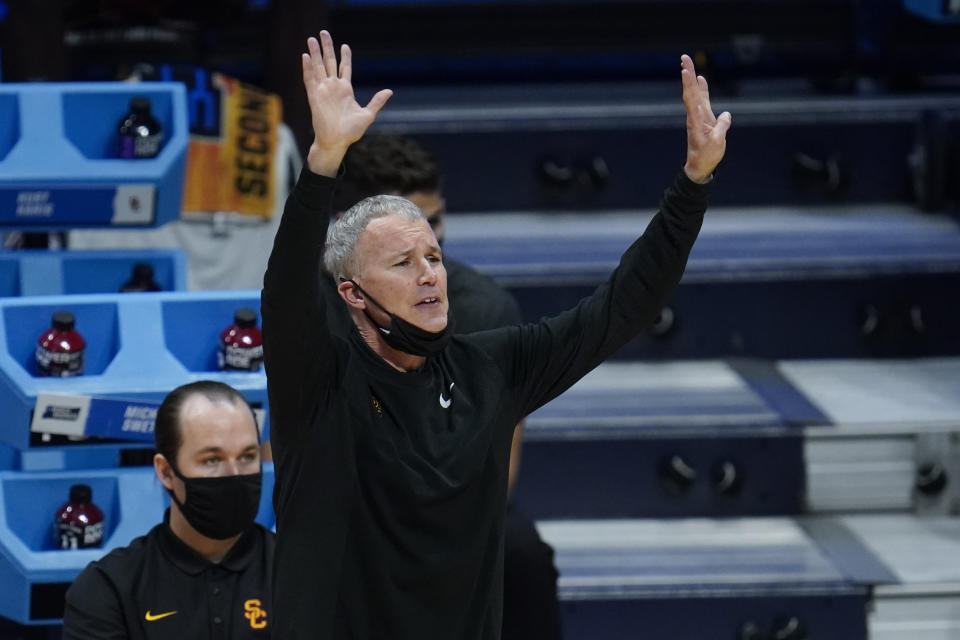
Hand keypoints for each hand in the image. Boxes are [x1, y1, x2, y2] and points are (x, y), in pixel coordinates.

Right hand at [302, 30, 392, 176]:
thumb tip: (389, 91)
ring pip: (318, 67)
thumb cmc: (351, 132)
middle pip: (329, 62)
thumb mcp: (368, 115)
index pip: (345, 68)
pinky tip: (305, 56)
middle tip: (323, 33)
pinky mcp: (314, 97)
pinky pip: (310, 79)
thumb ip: (377, 102)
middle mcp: (333, 88)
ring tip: (311, 39)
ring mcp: (323, 91)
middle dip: (326, 47)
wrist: (337, 142)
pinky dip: (307, 68)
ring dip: (314, 53)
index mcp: (345, 90)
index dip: (345, 56)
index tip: (345, 45)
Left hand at [680, 54, 730, 183]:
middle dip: (688, 73)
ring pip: (695, 94)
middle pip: (690, 91)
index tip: (685, 69)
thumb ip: (721, 127)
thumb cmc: (707, 156)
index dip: (688, 83)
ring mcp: (698, 116)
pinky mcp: (703, 118)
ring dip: (692, 79)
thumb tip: (726, 115)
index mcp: (696, 120)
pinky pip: (701, 100)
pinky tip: (700, 80)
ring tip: (688, 64)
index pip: (691, 97)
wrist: (699, 166)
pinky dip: (701, 89)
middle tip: (684, 57)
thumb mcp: (717, 143)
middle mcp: (694, 115)